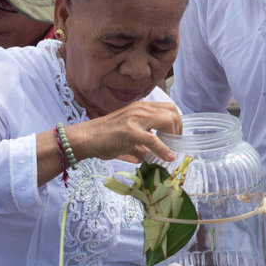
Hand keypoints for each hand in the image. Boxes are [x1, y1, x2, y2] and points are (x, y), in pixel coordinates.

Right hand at [68, 101, 182, 162]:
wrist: (87, 138)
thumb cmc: (105, 137)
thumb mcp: (130, 136)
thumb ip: (144, 145)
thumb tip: (156, 158)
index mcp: (141, 107)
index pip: (168, 108)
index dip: (177, 122)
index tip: (176, 137)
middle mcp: (140, 109)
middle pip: (172, 112)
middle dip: (178, 129)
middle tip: (176, 143)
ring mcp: (135, 118)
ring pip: (167, 120)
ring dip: (174, 136)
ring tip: (173, 149)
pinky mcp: (130, 131)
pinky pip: (153, 139)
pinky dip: (164, 149)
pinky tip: (168, 157)